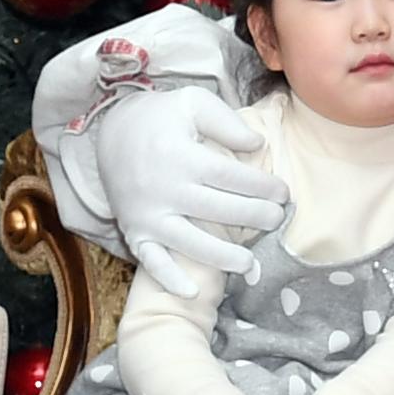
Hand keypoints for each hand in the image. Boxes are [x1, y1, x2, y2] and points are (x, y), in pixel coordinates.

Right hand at [93, 85, 286, 297]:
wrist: (109, 134)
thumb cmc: (159, 117)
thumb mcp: (191, 102)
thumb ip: (226, 122)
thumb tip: (257, 145)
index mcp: (182, 157)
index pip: (232, 177)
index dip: (262, 186)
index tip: (284, 193)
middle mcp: (165, 189)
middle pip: (219, 211)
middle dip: (254, 218)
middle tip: (278, 220)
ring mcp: (148, 215)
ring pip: (191, 243)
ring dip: (223, 256)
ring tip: (250, 264)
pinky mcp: (134, 231)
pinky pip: (151, 260)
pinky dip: (168, 278)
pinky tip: (191, 292)